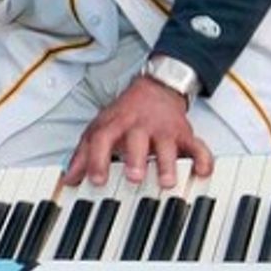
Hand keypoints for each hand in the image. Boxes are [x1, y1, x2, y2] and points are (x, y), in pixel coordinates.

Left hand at [62, 77, 213, 189]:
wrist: (156, 89)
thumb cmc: (125, 115)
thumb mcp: (100, 129)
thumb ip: (83, 155)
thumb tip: (67, 179)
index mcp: (115, 124)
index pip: (103, 138)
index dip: (97, 159)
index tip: (96, 180)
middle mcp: (139, 126)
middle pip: (136, 139)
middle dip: (135, 158)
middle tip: (134, 177)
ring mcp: (163, 129)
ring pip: (167, 145)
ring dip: (167, 163)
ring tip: (167, 181)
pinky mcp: (184, 134)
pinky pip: (197, 146)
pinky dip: (203, 159)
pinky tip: (202, 172)